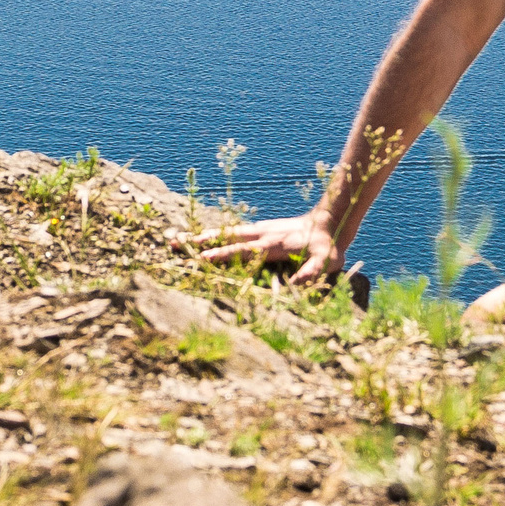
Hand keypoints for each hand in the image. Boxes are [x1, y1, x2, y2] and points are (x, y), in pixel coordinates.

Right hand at [193, 209, 342, 284]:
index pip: (241, 251)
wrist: (330, 221)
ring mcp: (260, 230)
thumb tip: (297, 285)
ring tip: (181, 238)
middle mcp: (262, 234)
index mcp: (272, 245)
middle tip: (174, 242)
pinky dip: (217, 234)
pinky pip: (235, 231)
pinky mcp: (262, 229)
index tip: (201, 259)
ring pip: (227, 232)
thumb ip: (312, 272)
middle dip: (200, 242)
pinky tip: (206, 237)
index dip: (221, 255)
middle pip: (225, 237)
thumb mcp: (326, 262)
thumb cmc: (328, 247)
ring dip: (204, 236)